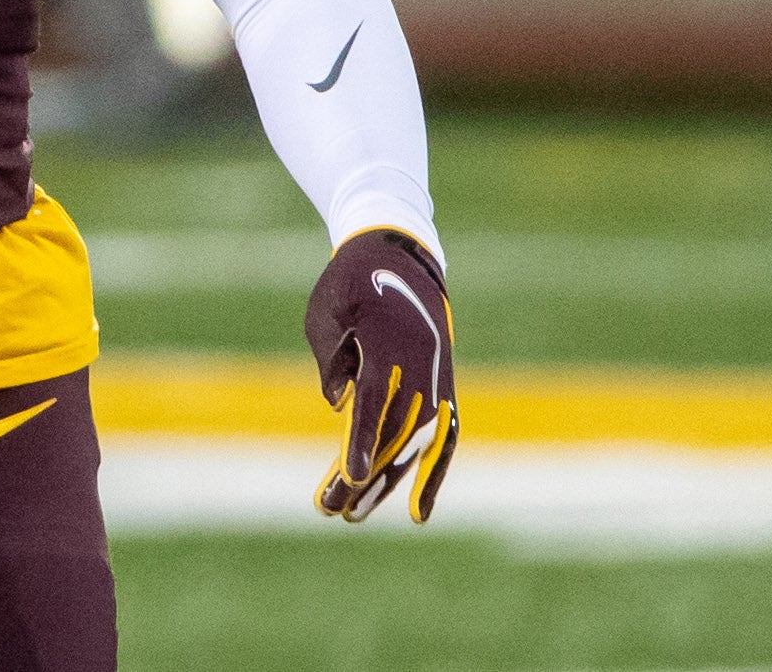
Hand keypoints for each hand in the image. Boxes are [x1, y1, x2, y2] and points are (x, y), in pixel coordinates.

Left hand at [305, 228, 457, 522]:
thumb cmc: (350, 283)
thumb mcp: (326, 311)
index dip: (362, 438)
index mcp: (386, 340)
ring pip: (417, 442)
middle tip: (330, 510)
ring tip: (353, 515)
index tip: (352, 475)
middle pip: (393, 430)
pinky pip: (446, 437)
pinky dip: (434, 474)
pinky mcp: (445, 387)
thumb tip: (341, 409)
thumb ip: (331, 362)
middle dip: (363, 475)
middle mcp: (420, 364)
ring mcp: (438, 378)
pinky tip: (420, 512)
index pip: (373, 397)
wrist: (399, 255)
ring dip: (389, 484)